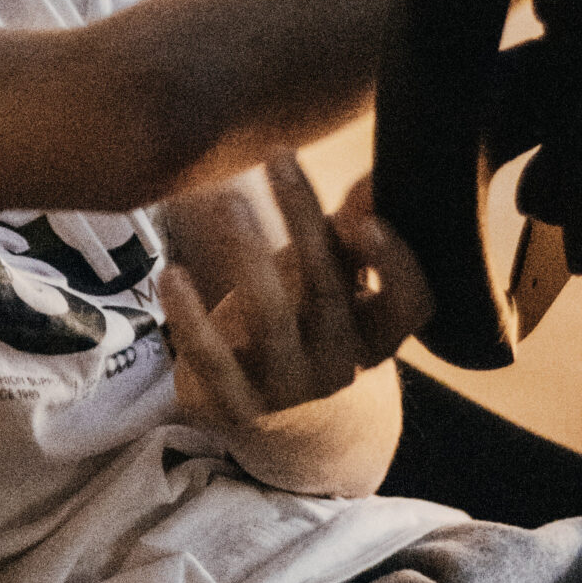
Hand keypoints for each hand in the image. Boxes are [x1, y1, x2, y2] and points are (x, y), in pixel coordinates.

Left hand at [158, 156, 432, 431]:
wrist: (279, 423)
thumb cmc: (308, 325)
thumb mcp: (335, 284)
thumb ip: (351, 234)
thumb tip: (372, 178)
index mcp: (377, 332)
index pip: (409, 303)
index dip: (394, 265)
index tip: (363, 219)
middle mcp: (340, 362)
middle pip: (329, 291)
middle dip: (305, 222)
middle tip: (279, 160)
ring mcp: (288, 388)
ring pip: (272, 320)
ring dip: (251, 258)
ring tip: (232, 204)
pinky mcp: (236, 404)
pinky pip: (212, 358)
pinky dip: (191, 317)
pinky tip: (172, 274)